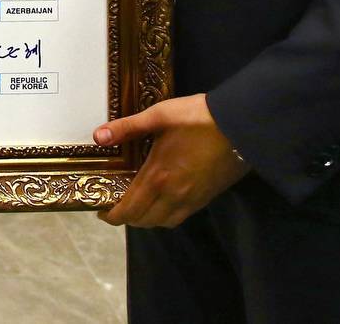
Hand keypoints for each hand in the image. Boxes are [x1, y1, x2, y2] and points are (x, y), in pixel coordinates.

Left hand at [95, 94, 248, 227]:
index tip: (101, 210)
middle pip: (144, 221)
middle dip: (126, 218)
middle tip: (115, 207)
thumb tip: (98, 136)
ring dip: (146, 220)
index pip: (130, 209)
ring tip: (136, 206)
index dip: (112, 215)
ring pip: (163, 222)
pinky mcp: (207, 198)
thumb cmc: (196, 118)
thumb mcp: (157, 116)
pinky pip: (180, 217)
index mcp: (157, 177)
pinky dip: (165, 217)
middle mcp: (174, 195)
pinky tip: (161, 202)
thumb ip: (127, 127)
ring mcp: (193, 199)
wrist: (241, 125)